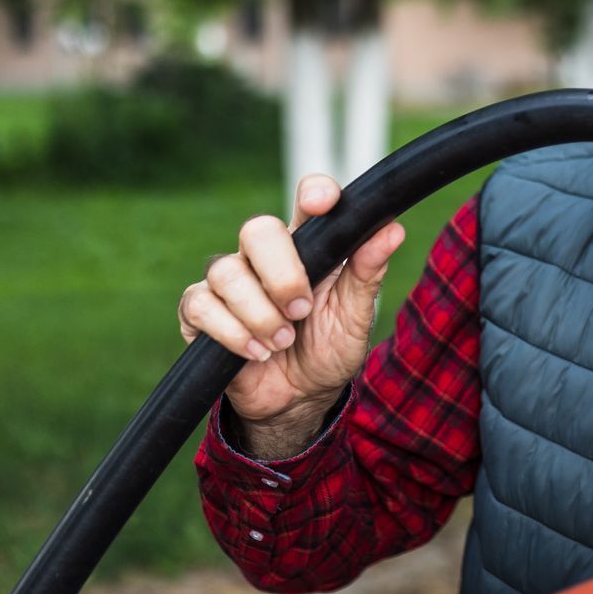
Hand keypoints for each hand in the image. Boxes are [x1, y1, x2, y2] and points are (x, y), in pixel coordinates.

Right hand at [177, 174, 406, 439]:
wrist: (299, 400)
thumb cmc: (329, 349)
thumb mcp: (356, 315)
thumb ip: (368, 273)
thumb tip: (393, 229)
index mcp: (309, 248)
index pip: (307, 201)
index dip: (314, 193)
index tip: (322, 204)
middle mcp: (264, 257)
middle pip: (257, 229)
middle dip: (281, 274)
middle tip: (301, 311)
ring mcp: (229, 282)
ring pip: (226, 272)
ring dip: (260, 314)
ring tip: (283, 342)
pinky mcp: (199, 311)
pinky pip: (200, 305)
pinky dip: (233, 333)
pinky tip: (257, 353)